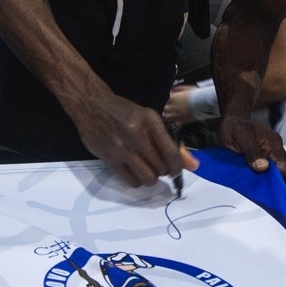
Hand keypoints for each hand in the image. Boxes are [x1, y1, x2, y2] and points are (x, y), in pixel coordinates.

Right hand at [73, 92, 198, 186]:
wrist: (91, 105)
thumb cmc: (124, 111)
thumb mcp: (148, 119)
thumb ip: (170, 142)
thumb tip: (193, 165)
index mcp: (151, 121)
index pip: (172, 153)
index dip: (177, 167)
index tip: (175, 170)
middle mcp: (138, 135)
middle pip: (161, 168)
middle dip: (162, 171)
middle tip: (156, 165)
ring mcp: (123, 148)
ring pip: (148, 178)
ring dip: (150, 178)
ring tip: (146, 169)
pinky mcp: (110, 158)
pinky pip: (132, 181)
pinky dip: (136, 180)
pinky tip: (133, 171)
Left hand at [217, 113, 285, 174]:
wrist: (230, 122)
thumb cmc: (234, 126)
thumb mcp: (241, 136)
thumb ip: (252, 151)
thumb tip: (263, 167)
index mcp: (274, 143)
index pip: (281, 167)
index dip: (271, 176)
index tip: (258, 179)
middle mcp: (274, 148)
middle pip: (276, 171)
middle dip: (263, 176)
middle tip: (249, 175)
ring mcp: (268, 152)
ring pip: (268, 171)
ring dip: (258, 174)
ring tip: (246, 171)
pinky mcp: (261, 156)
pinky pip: (261, 168)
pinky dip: (254, 171)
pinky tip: (245, 170)